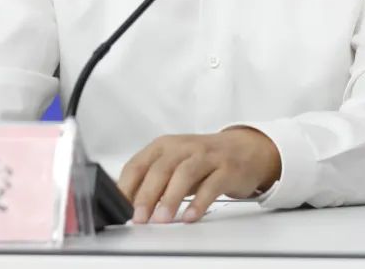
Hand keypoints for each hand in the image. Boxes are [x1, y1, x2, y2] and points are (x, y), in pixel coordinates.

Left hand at [118, 127, 280, 223]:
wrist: (244, 149)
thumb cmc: (202, 159)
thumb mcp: (174, 164)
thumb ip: (153, 180)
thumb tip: (127, 205)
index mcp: (164, 146)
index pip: (138, 164)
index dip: (127, 187)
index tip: (120, 208)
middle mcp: (184, 147)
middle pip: (160, 169)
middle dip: (147, 195)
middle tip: (139, 218)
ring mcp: (206, 156)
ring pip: (184, 173)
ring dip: (170, 198)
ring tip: (161, 220)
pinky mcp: (226, 169)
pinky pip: (211, 185)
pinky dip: (199, 203)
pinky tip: (190, 217)